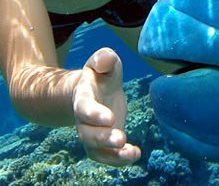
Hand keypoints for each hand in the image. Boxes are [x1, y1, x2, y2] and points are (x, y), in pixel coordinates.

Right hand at [72, 47, 140, 165]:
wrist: (95, 90)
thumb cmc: (101, 74)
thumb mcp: (103, 61)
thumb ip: (104, 58)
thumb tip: (105, 60)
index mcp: (83, 97)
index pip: (84, 107)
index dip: (94, 114)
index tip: (110, 118)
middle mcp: (83, 120)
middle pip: (87, 134)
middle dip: (103, 138)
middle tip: (121, 138)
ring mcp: (91, 134)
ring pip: (95, 150)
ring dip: (112, 154)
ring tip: (132, 152)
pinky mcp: (102, 144)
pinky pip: (107, 157)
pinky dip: (120, 159)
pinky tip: (136, 153)